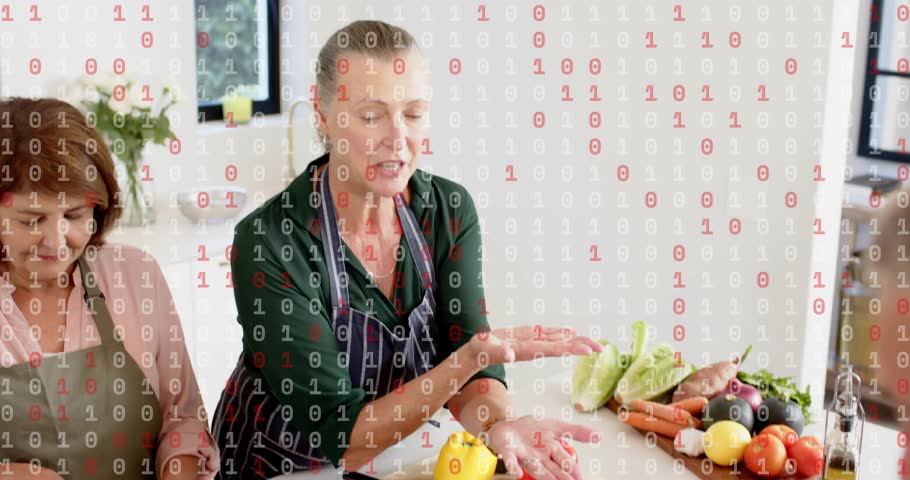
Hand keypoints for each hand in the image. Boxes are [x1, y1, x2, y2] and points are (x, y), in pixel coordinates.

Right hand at [462, 325, 603, 368]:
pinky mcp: (528, 337)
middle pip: (562, 346)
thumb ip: (499, 352)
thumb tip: (509, 356)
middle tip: (601, 347)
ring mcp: (532, 343)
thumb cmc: (480, 352)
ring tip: (593, 341)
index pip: (554, 350)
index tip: (587, 351)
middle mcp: (534, 348)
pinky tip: (571, 332)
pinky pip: (548, 335)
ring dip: (576, 340)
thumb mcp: (488, 350)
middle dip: (581, 346)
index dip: (571, 349)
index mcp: (527, 351)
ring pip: (558, 341)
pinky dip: (561, 333)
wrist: (476, 353)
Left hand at [484, 415, 600, 479]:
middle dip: (561, 477)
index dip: (573, 471)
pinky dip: (512, 466)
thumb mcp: (556, 426)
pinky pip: (510, 459)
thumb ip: (577, 431)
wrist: (507, 424)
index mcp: (551, 450)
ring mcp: (523, 454)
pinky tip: (516, 472)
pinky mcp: (508, 451)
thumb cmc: (531, 429)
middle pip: (552, 468)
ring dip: (543, 476)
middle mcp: (538, 456)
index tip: (580, 479)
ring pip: (535, 467)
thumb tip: (600, 436)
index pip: (566, 462)